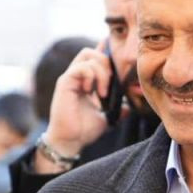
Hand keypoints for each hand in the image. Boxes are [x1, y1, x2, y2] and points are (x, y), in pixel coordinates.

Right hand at [34, 46, 114, 171]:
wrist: (70, 141)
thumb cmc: (83, 130)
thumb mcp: (106, 118)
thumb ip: (116, 110)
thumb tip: (128, 108)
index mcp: (85, 81)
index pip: (93, 57)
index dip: (104, 52)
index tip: (117, 62)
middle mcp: (76, 77)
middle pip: (90, 51)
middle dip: (105, 62)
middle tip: (111, 83)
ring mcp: (70, 78)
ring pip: (87, 55)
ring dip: (101, 71)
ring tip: (103, 92)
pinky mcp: (65, 83)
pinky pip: (81, 67)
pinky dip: (92, 76)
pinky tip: (92, 91)